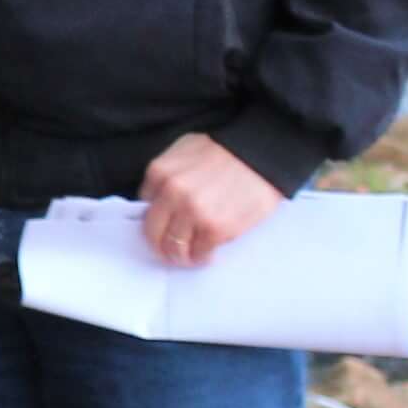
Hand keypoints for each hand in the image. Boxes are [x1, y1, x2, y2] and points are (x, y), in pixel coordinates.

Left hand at [139, 133, 283, 266]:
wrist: (264, 152)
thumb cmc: (228, 149)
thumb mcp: (185, 150)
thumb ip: (168, 174)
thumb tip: (157, 198)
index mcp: (160, 173)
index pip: (144, 207)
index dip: (155, 218)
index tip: (164, 226)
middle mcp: (172, 194)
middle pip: (152, 233)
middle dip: (160, 245)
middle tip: (170, 250)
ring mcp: (193, 213)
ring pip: (173, 248)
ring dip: (180, 256)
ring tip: (189, 256)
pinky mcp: (216, 229)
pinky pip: (199, 253)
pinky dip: (201, 257)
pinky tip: (207, 254)